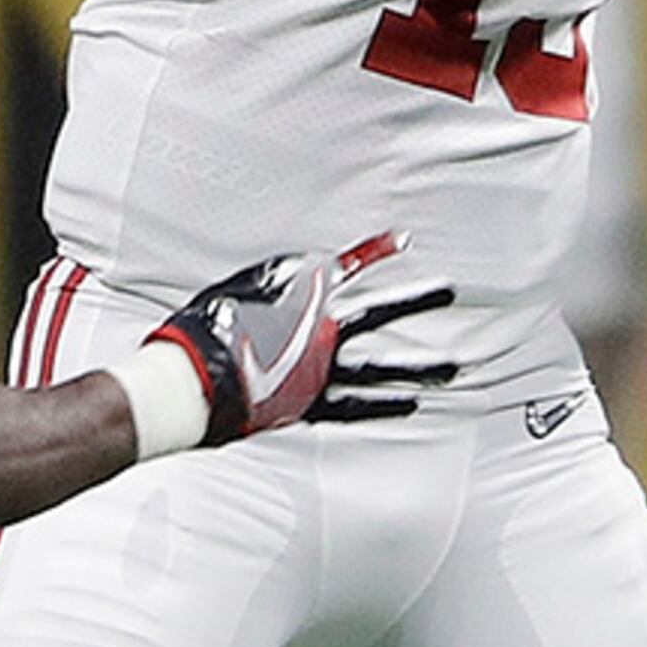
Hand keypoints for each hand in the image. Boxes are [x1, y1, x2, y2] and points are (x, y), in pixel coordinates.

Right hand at [145, 234, 427, 443]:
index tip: (402, 239)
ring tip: (454, 367)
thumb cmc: (207, 330)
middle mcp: (319, 334)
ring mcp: (319, 372)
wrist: (191, 381)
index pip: (347, 268)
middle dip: (416, 300)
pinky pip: (356, 407)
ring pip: (380, 368)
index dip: (374, 251)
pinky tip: (412, 403)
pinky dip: (385, 405)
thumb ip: (279, 280)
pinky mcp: (310, 406)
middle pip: (378, 313)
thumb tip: (306, 268)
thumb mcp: (241, 288)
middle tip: (449, 291)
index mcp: (302, 301)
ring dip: (419, 365)